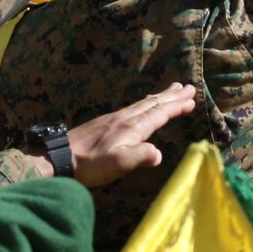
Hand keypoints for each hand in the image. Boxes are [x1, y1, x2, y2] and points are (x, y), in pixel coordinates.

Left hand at [61, 83, 197, 185]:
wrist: (60, 157)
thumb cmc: (90, 165)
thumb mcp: (118, 164)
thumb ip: (140, 157)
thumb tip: (159, 154)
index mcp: (132, 127)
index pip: (159, 113)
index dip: (176, 106)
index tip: (192, 99)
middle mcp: (125, 118)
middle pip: (153, 103)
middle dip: (172, 96)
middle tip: (188, 87)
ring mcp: (114, 118)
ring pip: (143, 103)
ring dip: (160, 96)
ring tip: (172, 88)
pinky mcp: (106, 122)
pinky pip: (133, 107)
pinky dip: (146, 102)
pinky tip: (143, 105)